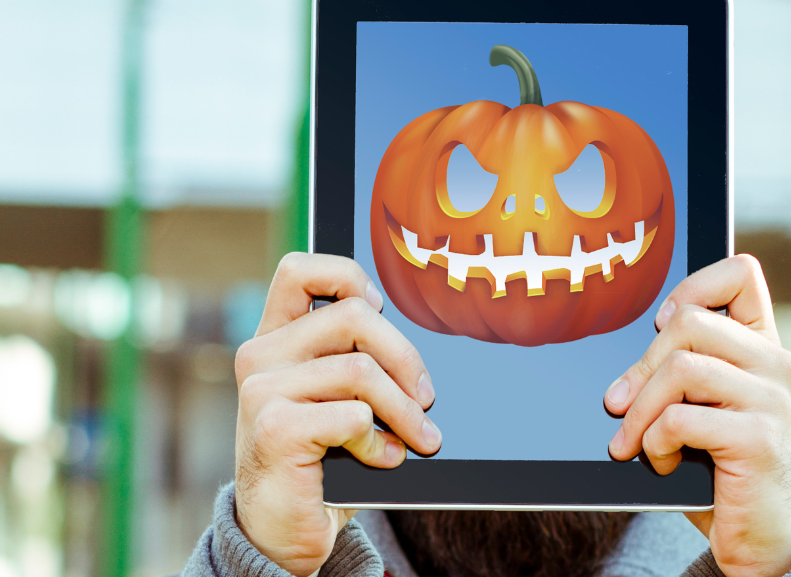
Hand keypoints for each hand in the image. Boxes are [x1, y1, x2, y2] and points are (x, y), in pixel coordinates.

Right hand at [232, 253, 441, 575]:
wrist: (282, 529)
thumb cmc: (320, 459)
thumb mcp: (337, 399)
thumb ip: (357, 360)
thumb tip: (414, 356)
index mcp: (274, 339)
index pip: (299, 270)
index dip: (348, 276)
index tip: (379, 309)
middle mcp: (260, 356)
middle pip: (354, 316)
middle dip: (405, 358)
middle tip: (426, 398)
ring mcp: (262, 391)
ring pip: (362, 371)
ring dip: (405, 410)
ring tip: (421, 437)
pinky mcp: (274, 428)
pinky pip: (354, 416)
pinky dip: (381, 442)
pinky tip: (384, 459)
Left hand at [604, 255, 790, 576]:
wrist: (760, 535)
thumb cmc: (721, 466)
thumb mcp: (703, 407)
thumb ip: (683, 371)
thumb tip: (625, 372)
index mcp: (764, 346)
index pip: (741, 273)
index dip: (692, 287)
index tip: (661, 325)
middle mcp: (776, 364)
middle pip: (689, 323)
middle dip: (641, 366)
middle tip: (619, 405)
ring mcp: (773, 400)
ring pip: (679, 368)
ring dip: (640, 410)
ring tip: (634, 441)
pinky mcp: (759, 439)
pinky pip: (680, 418)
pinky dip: (654, 442)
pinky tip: (659, 461)